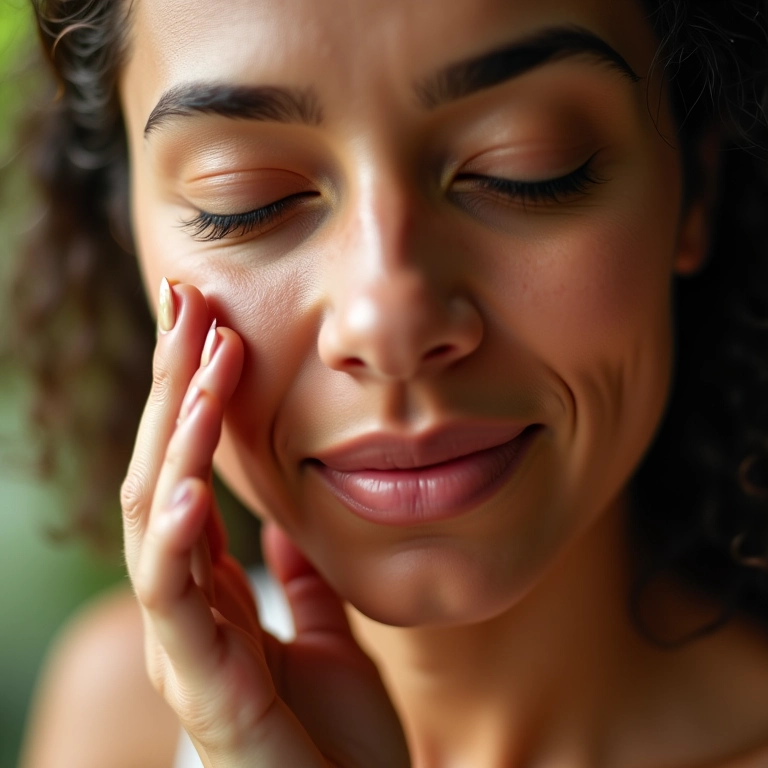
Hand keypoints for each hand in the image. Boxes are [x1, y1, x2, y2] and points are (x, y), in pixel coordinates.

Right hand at [120, 281, 409, 767]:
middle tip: (190, 303)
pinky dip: (177, 535)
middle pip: (163, 472)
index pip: (188, 471)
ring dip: (180, 432)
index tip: (211, 322)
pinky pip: (176, 598)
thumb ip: (301, 579)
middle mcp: (187, 603)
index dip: (193, 398)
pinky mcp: (205, 685)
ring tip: (204, 358)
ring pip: (158, 517)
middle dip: (175, 386)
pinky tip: (192, 482)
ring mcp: (187, 642)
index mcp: (213, 585)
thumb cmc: (335, 735)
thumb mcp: (324, 634)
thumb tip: (290, 527)